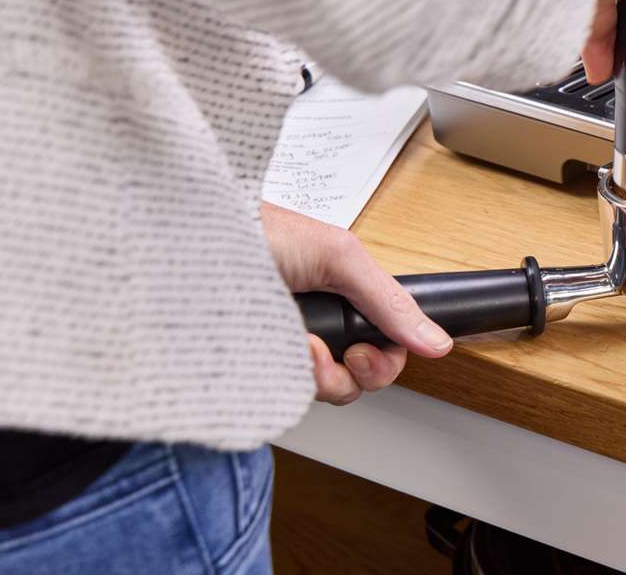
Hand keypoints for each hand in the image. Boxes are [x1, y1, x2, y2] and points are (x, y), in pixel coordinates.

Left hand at [262, 202, 452, 404]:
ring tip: (292, 343)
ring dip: (312, 373)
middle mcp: (319, 327)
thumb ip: (390, 301)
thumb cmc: (259, 230)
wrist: (188, 241)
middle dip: (348, 372)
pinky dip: (280, 377)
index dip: (382, 363)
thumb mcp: (339, 257)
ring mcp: (285, 348)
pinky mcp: (254, 366)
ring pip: (322, 393)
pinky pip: (281, 395)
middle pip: (358, 379)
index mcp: (344, 298)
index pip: (384, 349)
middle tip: (328, 351)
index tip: (363, 354)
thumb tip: (437, 340)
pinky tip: (266, 351)